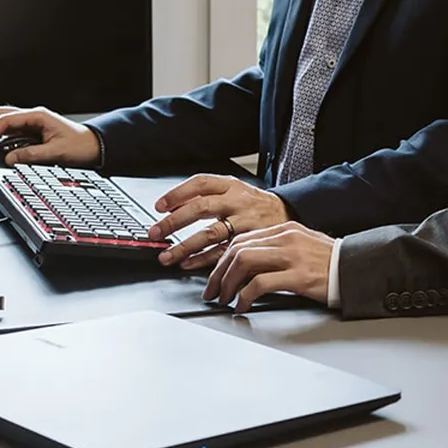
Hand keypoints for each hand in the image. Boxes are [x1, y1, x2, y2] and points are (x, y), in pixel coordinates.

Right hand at [0, 105, 100, 166]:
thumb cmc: (80, 145)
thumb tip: (10, 158)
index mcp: (38, 116)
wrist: (94, 146)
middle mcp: (32, 116)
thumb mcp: (57, 152)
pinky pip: (7, 131)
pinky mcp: (30, 132)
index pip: (6, 120)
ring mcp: (30, 123)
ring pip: (0, 121)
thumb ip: (32, 155)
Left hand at [147, 175, 290, 270]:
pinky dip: (202, 259)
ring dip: (184, 246)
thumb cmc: (256, 206)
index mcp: (232, 186)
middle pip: (201, 207)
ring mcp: (246, 222)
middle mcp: (238, 201)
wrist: (291, 214)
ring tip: (167, 256)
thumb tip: (173, 208)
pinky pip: (222, 251)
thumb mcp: (237, 192)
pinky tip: (188, 263)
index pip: (201, 183)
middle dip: (174, 222)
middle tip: (156, 232)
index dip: (178, 193)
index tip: (160, 206)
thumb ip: (209, 198)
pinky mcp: (251, 241)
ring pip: (210, 233)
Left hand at [203, 222, 334, 312]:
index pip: (242, 240)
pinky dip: (245, 296)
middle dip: (218, 274)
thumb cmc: (331, 262)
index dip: (222, 261)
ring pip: (244, 262)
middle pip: (238, 250)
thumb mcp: (302, 245)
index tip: (215, 277)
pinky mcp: (299, 276)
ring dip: (227, 284)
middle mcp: (287, 238)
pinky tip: (243, 306)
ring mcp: (293, 256)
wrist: (358, 269)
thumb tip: (247, 265)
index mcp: (285, 229)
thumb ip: (276, 249)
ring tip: (225, 299)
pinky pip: (260, 283)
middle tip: (212, 292)